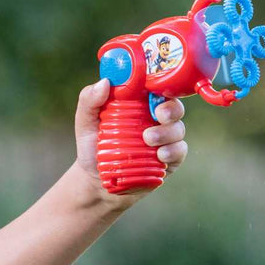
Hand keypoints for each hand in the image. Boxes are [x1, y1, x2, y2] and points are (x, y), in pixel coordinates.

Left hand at [73, 79, 187, 206]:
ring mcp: (164, 138)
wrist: (96, 181)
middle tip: (159, 115)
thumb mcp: (85, 123)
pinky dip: (173, 151)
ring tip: (149, 139)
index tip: (153, 88)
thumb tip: (105, 82)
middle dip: (171, 108)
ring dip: (167, 132)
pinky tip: (161, 155)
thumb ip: (89, 100)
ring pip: (178, 128)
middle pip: (173, 106)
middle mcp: (155, 117)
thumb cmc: (92, 147)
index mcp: (138, 103)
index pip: (156, 87)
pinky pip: (180, 150)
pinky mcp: (170, 158)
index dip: (160, 83)